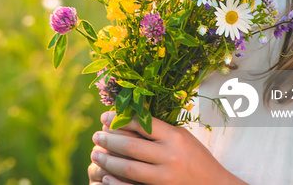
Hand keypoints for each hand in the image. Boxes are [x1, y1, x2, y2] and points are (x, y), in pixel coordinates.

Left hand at [89, 111, 245, 184]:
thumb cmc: (197, 159)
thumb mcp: (182, 137)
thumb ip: (159, 129)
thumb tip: (127, 115)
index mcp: (175, 138)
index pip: (142, 123)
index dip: (119, 119)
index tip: (105, 117)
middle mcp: (171, 156)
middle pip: (130, 145)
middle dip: (108, 140)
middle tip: (96, 136)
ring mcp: (166, 177)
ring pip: (128, 167)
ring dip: (107, 160)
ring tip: (96, 154)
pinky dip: (115, 183)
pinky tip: (105, 177)